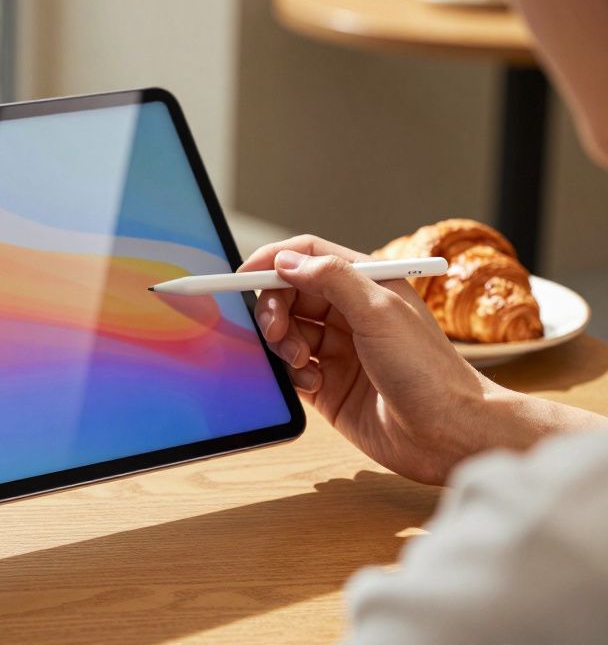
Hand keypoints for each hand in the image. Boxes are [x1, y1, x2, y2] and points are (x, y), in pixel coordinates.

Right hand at [240, 235, 606, 483]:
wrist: (448, 435)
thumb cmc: (429, 372)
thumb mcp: (380, 312)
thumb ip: (332, 280)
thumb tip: (286, 261)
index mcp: (366, 285)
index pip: (309, 257)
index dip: (273, 262)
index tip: (244, 276)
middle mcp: (351, 314)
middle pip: (290, 295)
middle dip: (275, 310)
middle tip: (276, 331)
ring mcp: (339, 351)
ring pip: (287, 332)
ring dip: (284, 344)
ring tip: (302, 362)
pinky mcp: (329, 386)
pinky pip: (291, 369)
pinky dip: (291, 373)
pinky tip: (312, 384)